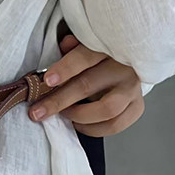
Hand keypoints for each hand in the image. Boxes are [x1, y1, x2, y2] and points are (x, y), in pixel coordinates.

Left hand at [28, 33, 144, 136]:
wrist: (128, 65)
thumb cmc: (99, 56)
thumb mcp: (85, 44)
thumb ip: (73, 46)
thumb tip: (64, 45)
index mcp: (108, 48)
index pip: (85, 57)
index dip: (65, 69)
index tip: (47, 80)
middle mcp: (123, 68)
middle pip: (89, 85)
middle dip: (59, 101)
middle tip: (38, 112)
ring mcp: (132, 89)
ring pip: (107, 110)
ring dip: (78, 116)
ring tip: (63, 115)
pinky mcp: (137, 106)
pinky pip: (116, 125)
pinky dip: (94, 129)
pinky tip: (79, 124)